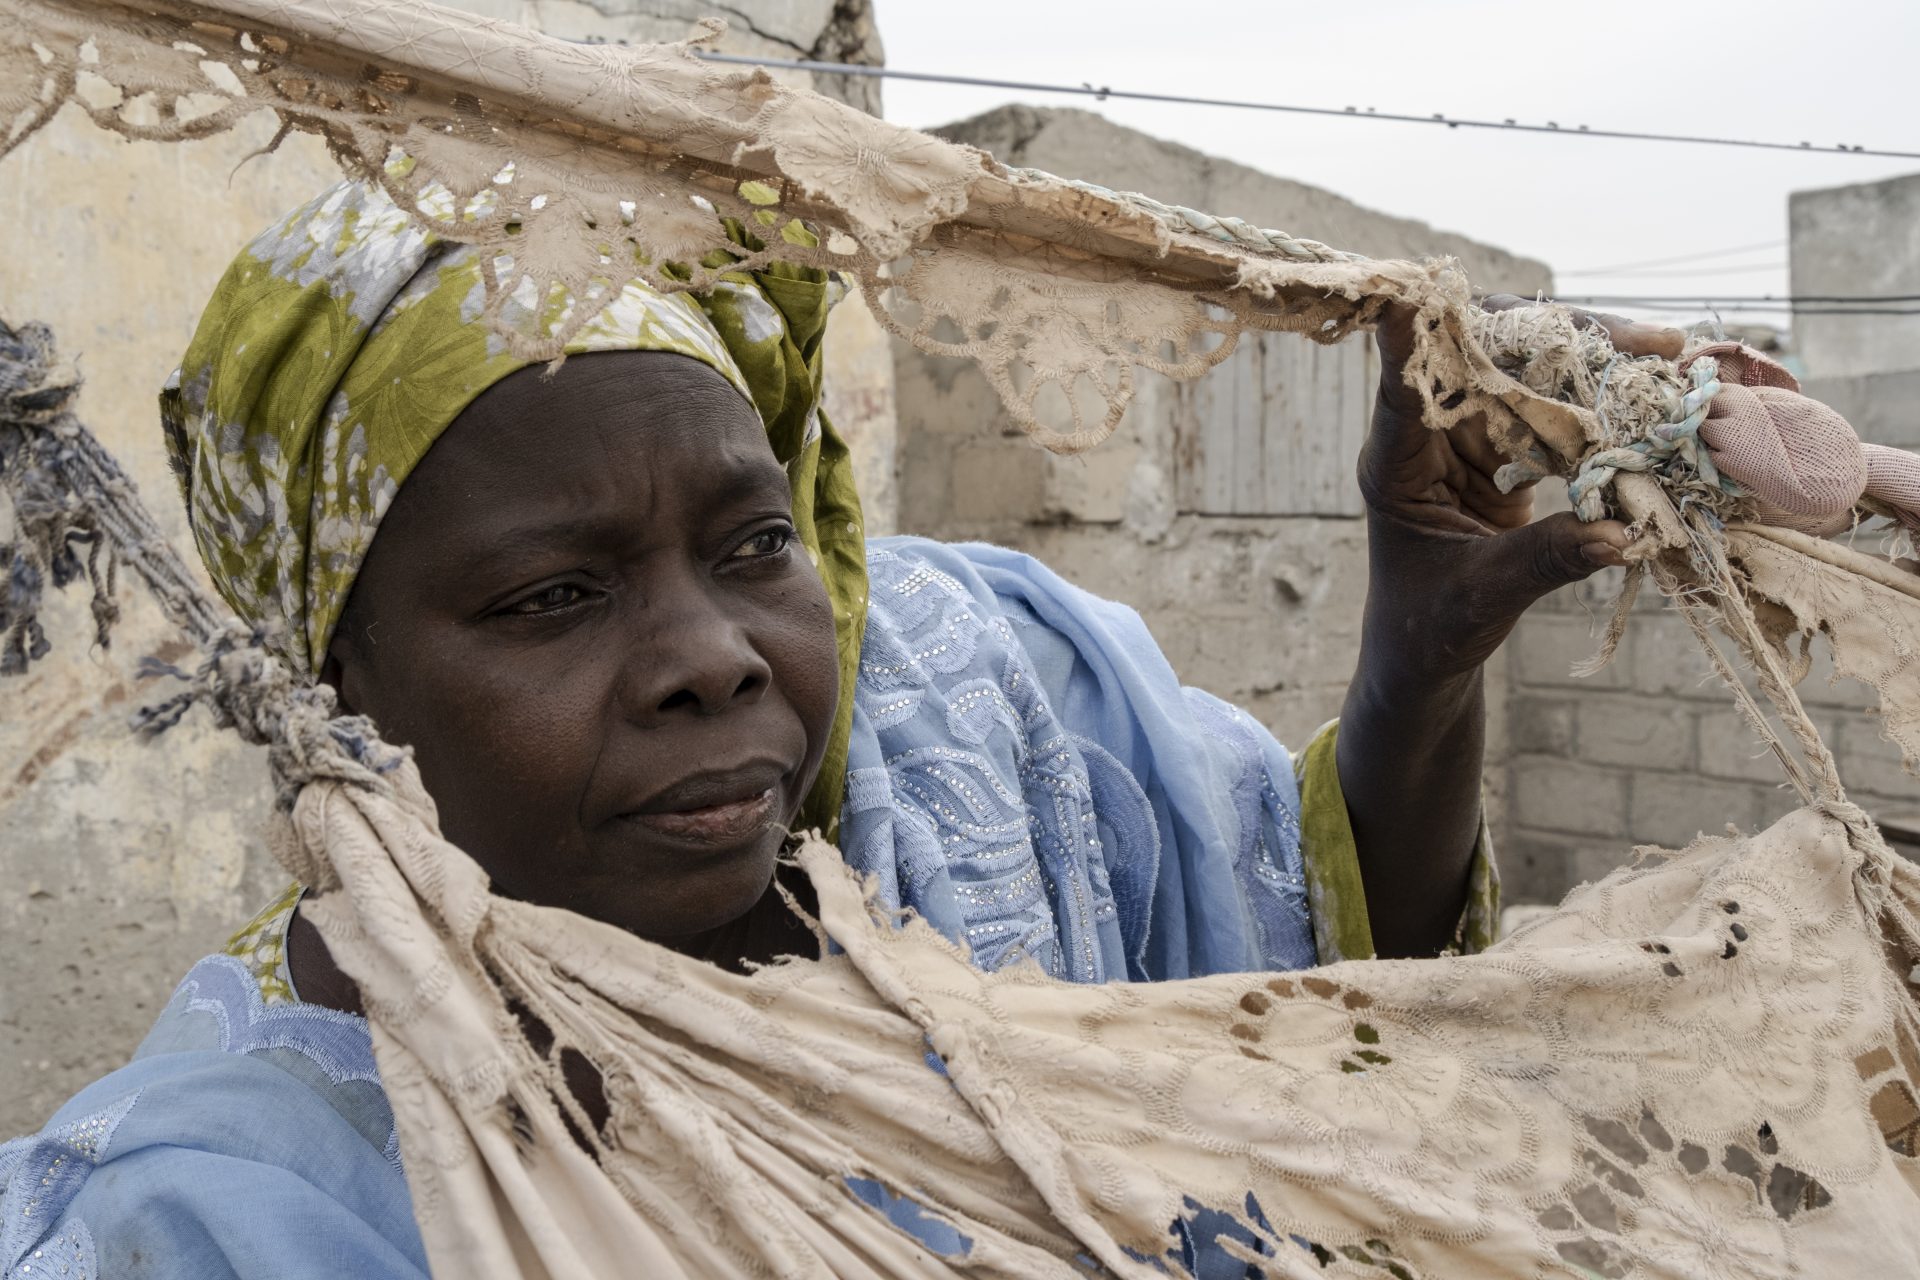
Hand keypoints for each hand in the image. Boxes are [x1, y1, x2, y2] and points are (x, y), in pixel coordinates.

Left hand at [1359, 294, 1685, 676]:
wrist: (1430, 650)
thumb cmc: (1431, 628)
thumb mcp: (1482, 599)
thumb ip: (1542, 562)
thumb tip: (1620, 536)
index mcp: (1397, 463)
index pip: (1403, 388)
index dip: (1414, 339)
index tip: (1421, 293)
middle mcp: (1430, 434)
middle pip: (1484, 356)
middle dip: (1558, 337)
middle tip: (1640, 338)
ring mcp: (1471, 435)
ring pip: (1529, 372)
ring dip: (1595, 361)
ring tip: (1665, 352)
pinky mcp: (1507, 449)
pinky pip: (1556, 407)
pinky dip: (1603, 400)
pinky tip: (1653, 389)